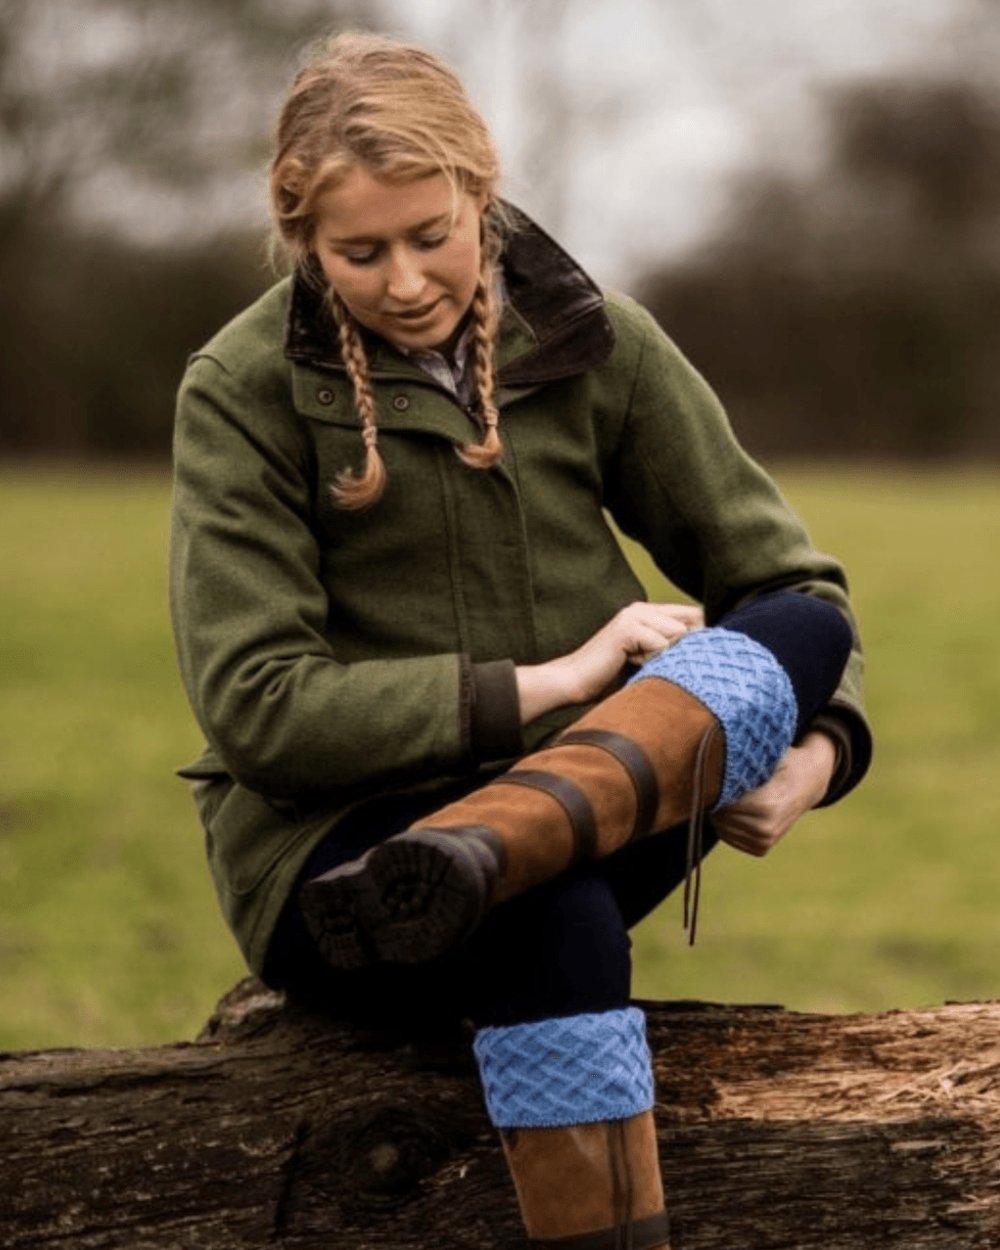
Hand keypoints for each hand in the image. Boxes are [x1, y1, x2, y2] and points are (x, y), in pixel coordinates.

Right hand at [561, 601, 703, 703]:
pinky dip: (653, 661)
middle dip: (691, 646)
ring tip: (642, 665)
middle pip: (693, 620)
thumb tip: (709, 654)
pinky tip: (631, 664)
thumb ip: (671, 651)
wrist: (573, 683)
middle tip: (664, 665)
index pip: (694, 614)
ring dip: (668, 657)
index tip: (702, 658)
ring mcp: (634, 615)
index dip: (704, 636)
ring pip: (679, 633)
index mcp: (648, 613)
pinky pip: (662, 644)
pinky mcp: (627, 627)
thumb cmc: (609, 679)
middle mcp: (642, 608)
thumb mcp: (648, 662)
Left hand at [713, 731, 836, 856]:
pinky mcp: (761, 849)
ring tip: (733, 794)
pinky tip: (738, 809)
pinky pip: (728, 837)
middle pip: (720, 816)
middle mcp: (765, 829)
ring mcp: (764, 841)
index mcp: (765, 806)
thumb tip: (707, 764)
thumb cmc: (781, 764)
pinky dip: (727, 824)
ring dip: (720, 813)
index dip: (714, 787)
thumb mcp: (763, 758)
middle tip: (722, 783)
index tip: (716, 775)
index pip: (722, 801)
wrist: (807, 784)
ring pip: (721, 828)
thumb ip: (738, 765)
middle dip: (716, 800)